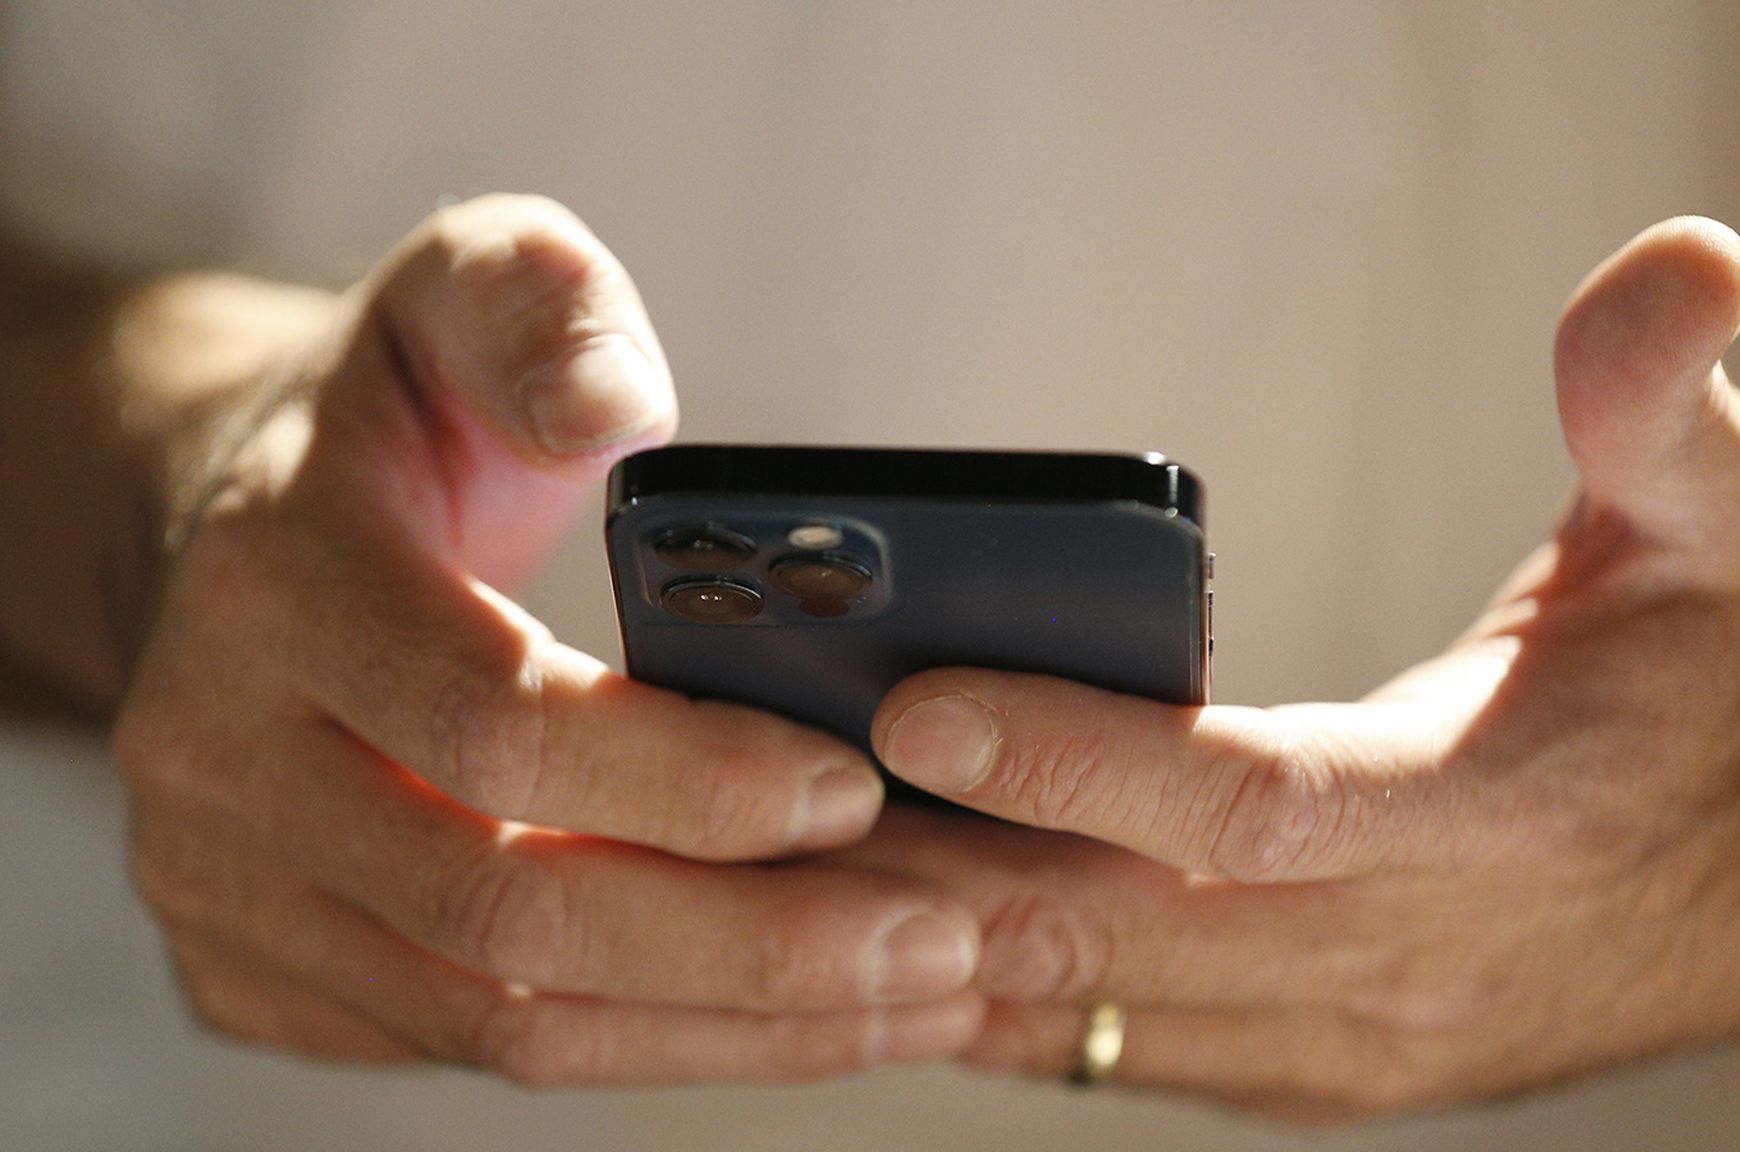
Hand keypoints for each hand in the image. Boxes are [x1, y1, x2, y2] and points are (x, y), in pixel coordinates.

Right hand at [112, 196, 980, 1084]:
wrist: (238, 526)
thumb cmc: (394, 410)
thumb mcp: (462, 291)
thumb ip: (542, 310)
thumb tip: (615, 403)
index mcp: (269, 586)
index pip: (494, 724)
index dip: (687, 777)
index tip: (860, 786)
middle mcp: (213, 765)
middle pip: (506, 910)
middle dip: (747, 942)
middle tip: (939, 937)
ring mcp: (225, 894)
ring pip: (503, 1018)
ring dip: (729, 1024)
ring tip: (912, 994)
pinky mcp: (268, 977)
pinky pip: (483, 1048)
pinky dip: (662, 1048)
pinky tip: (799, 1018)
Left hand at [838, 218, 1739, 1119]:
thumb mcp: (1730, 523)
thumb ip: (1662, 404)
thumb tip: (1671, 269)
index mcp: (1495, 824)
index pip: (1254, 809)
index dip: (1080, 761)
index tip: (917, 697)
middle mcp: (1403, 964)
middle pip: (1117, 931)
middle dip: (924, 867)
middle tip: (747, 792)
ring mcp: (1346, 1041)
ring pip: (1086, 1011)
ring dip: (923, 941)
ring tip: (759, 860)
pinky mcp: (1310, 1065)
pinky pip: (1106, 1044)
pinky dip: (985, 989)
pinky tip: (870, 924)